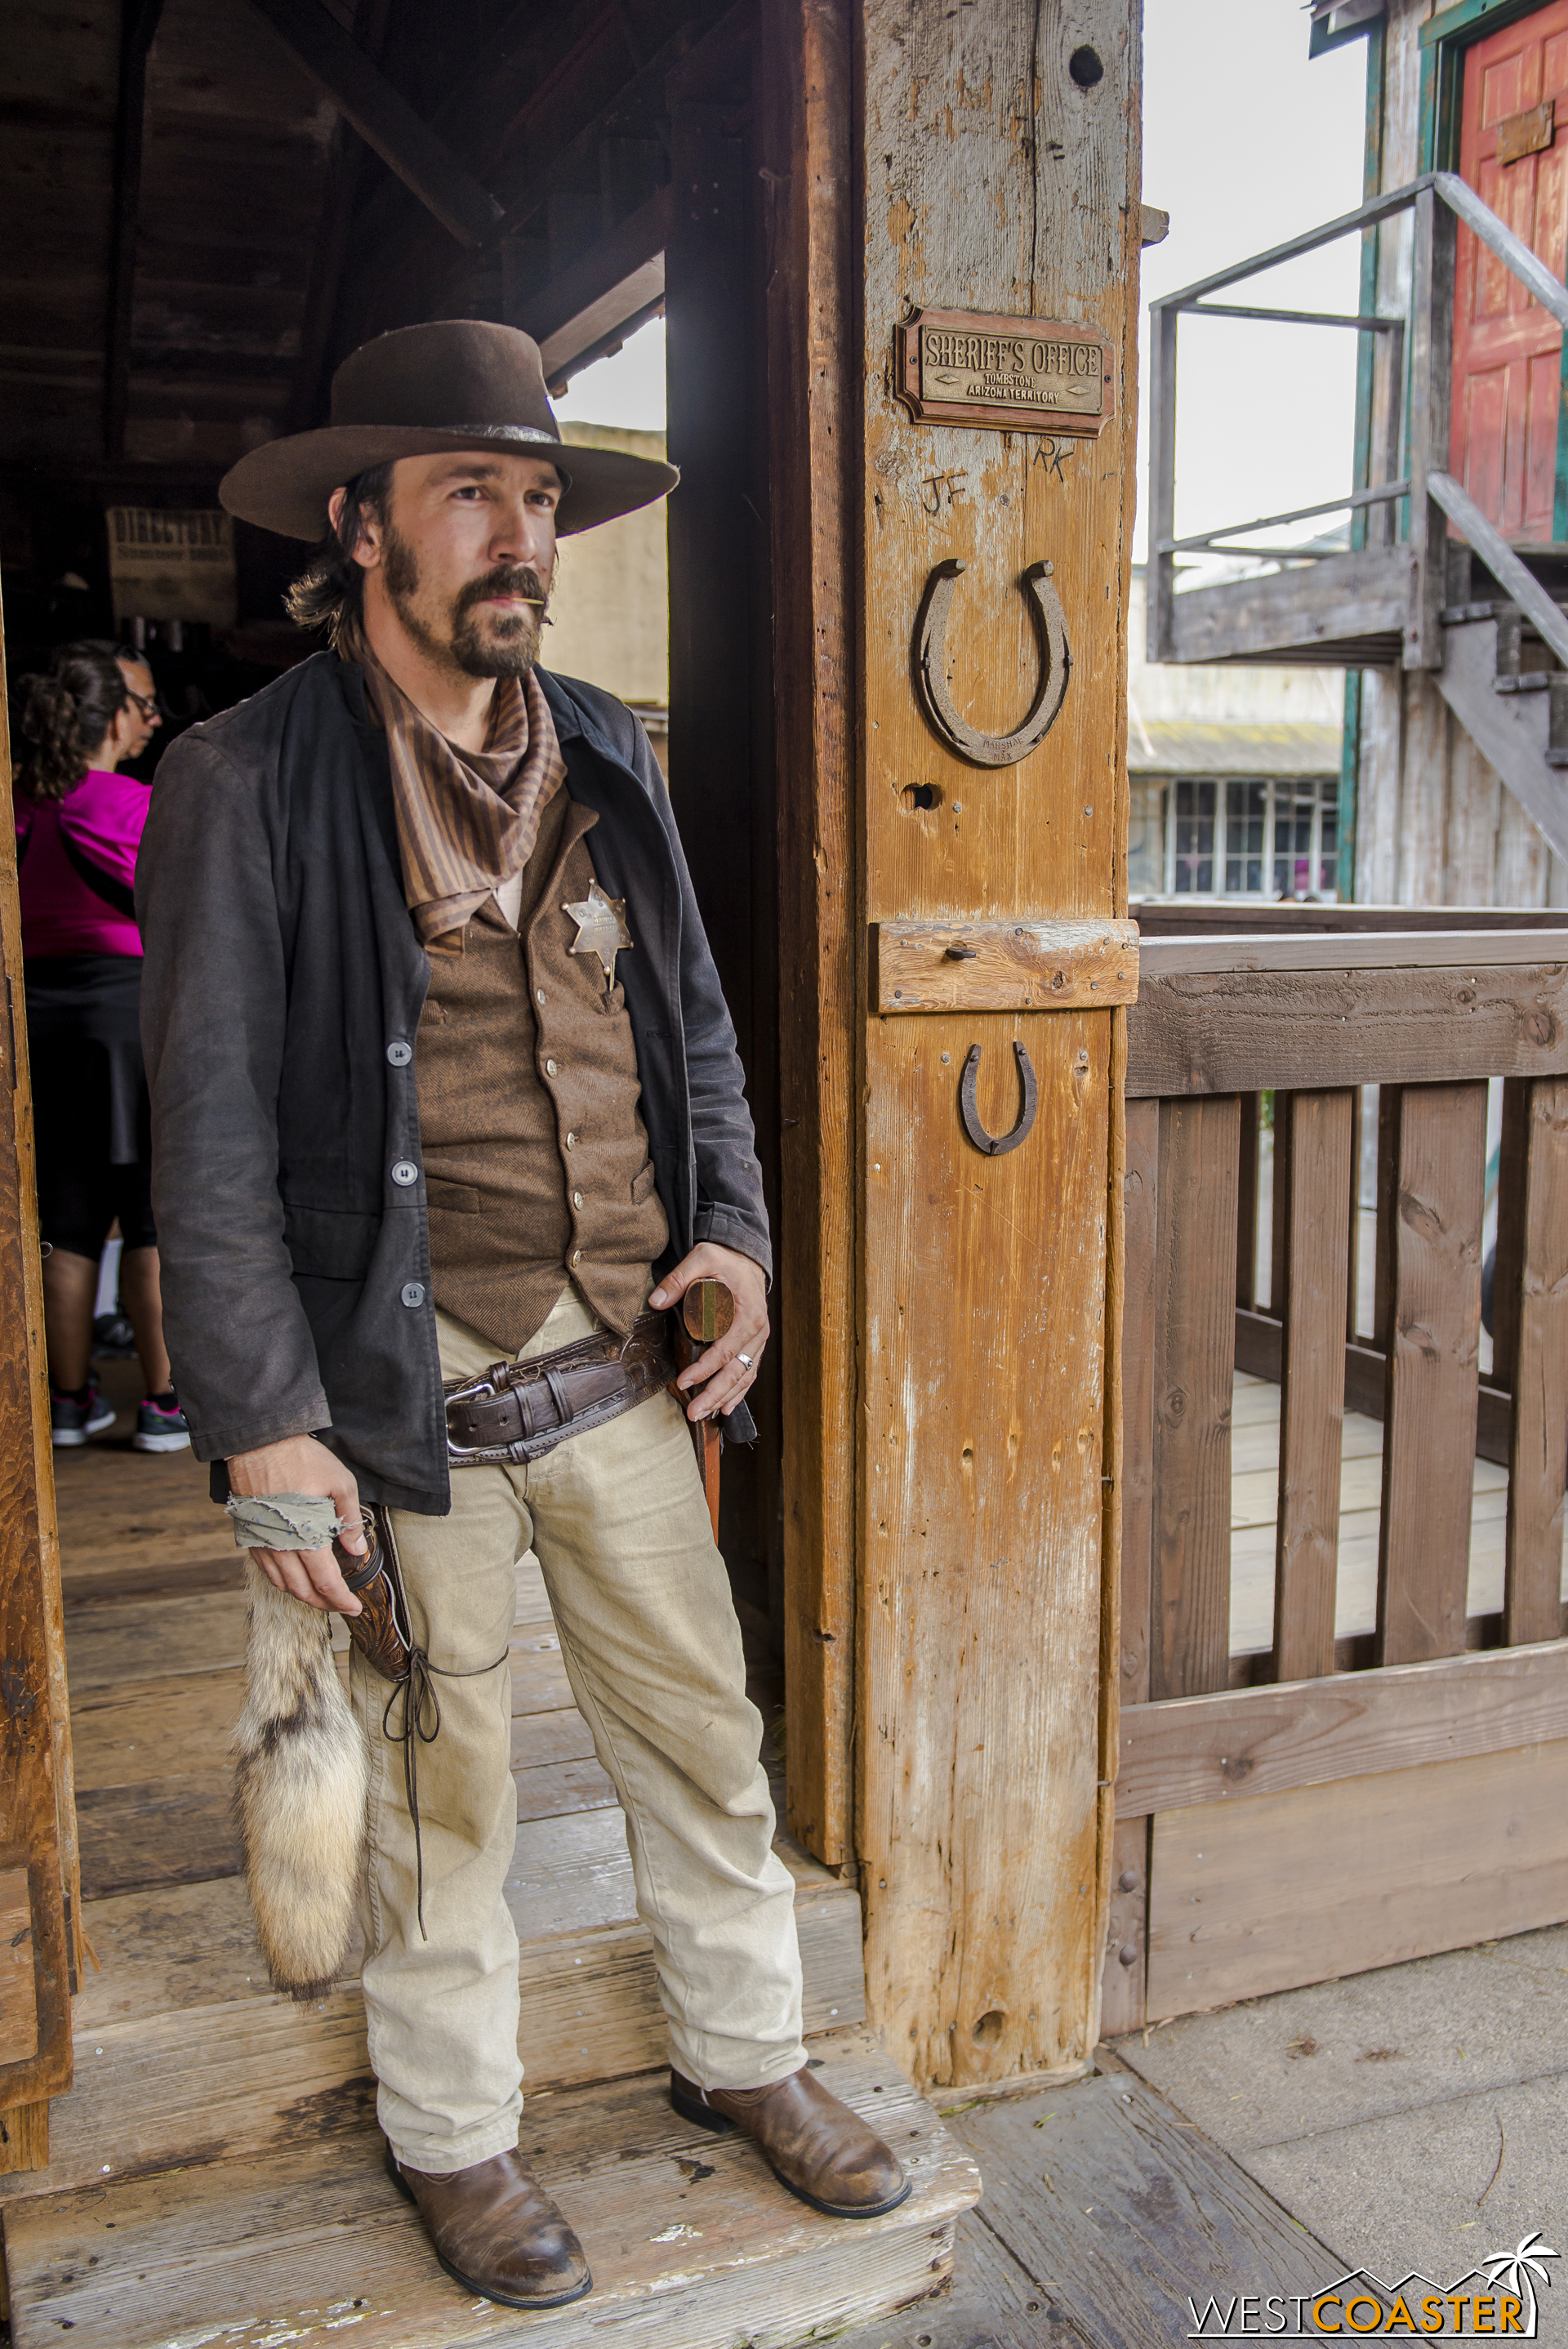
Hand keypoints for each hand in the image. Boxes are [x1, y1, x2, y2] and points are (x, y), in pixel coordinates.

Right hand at [227, 1432, 364, 1614]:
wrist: (259, 1445)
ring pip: (283, 1584)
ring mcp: (263, 1544)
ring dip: (303, 1595)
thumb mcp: (339, 1482)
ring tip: (321, 1595)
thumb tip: (357, 1549)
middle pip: (303, 1590)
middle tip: (341, 1605)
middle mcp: (281, 1547)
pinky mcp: (251, 1536)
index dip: (341, 1600)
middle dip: (325, 1603)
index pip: (326, 1582)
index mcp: (306, 1536)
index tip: (354, 1607)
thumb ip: (349, 1519)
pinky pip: (267, 1570)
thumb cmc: (302, 1459)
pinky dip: (283, 1581)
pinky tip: (294, 1577)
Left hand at [650, 1243, 767, 1422]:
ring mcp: (759, 1339)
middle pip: (736, 1371)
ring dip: (725, 1398)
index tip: (683, 1382)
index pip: (724, 1351)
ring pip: (744, 1376)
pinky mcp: (755, 1343)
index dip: (703, 1370)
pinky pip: (749, 1372)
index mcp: (747, 1314)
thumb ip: (679, 1278)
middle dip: (714, 1394)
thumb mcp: (702, 1258)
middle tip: (694, 1412)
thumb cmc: (725, 1260)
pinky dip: (739, 1392)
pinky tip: (725, 1407)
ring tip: (704, 1414)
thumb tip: (656, 1301)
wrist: (748, 1259)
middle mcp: (758, 1331)